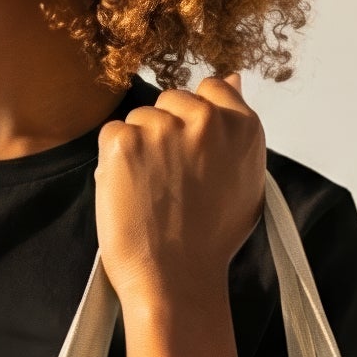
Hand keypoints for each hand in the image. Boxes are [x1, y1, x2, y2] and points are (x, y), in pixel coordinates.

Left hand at [94, 75, 266, 320]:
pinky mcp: (125, 143)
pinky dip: (112, 162)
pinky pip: (112, 135)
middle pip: (171, 99)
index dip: (194, 119)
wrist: (177, 279)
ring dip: (138, 147)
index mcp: (242, 126)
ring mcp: (164, 128)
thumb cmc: (210, 239)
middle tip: (170, 181)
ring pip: (139, 118)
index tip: (191, 151)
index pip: (211, 88)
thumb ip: (236, 127)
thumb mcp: (244, 180)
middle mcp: (206, 120)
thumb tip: (233, 77)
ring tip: (151, 192)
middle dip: (165, 131)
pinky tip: (130, 193)